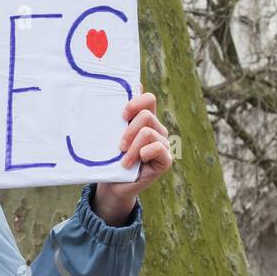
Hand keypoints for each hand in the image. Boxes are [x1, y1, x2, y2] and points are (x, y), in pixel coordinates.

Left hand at [93, 85, 171, 224]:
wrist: (112, 185)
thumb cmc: (110, 158)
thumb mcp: (110, 135)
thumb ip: (115, 116)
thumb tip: (122, 90)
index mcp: (144, 120)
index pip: (148, 99)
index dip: (135, 103)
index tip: (122, 116)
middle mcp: (156, 129)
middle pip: (146, 115)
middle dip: (129, 131)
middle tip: (119, 146)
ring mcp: (162, 144)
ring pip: (148, 133)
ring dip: (132, 148)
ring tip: (124, 160)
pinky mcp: (166, 159)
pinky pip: (158, 148)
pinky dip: (143, 154)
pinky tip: (136, 163)